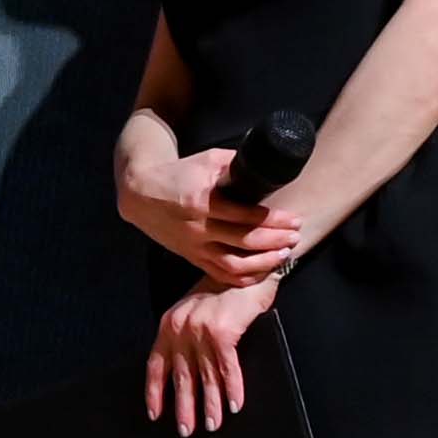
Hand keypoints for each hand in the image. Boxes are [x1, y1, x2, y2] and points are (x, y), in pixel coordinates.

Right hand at [117, 128, 309, 281]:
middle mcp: (200, 228)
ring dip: (264, 263)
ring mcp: (195, 246)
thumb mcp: (207, 160)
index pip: (246, 216)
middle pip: (245, 241)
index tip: (294, 219)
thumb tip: (266, 165)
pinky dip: (243, 278)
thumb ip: (235, 165)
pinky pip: (220, 275)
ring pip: (234, 264)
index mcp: (204, 201)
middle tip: (295, 236)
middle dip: (276, 241)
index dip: (275, 220)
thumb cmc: (177, 174)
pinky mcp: (191, 257)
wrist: (141, 194)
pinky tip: (261, 271)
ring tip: (284, 255)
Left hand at [147, 279, 277, 434]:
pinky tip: (235, 406)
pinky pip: (227, 368)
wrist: (247, 270)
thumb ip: (186, 336)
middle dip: (184, 407)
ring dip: (210, 405)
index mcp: (169, 324)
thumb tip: (185, 373)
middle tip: (187, 430)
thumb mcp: (195, 311)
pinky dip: (233, 389)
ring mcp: (200, 330)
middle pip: (180, 376)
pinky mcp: (222, 332)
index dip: (155, 392)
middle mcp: (180, 328)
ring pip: (205, 376)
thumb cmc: (224, 292)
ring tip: (212, 425)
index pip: (156, 365)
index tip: (155, 413)